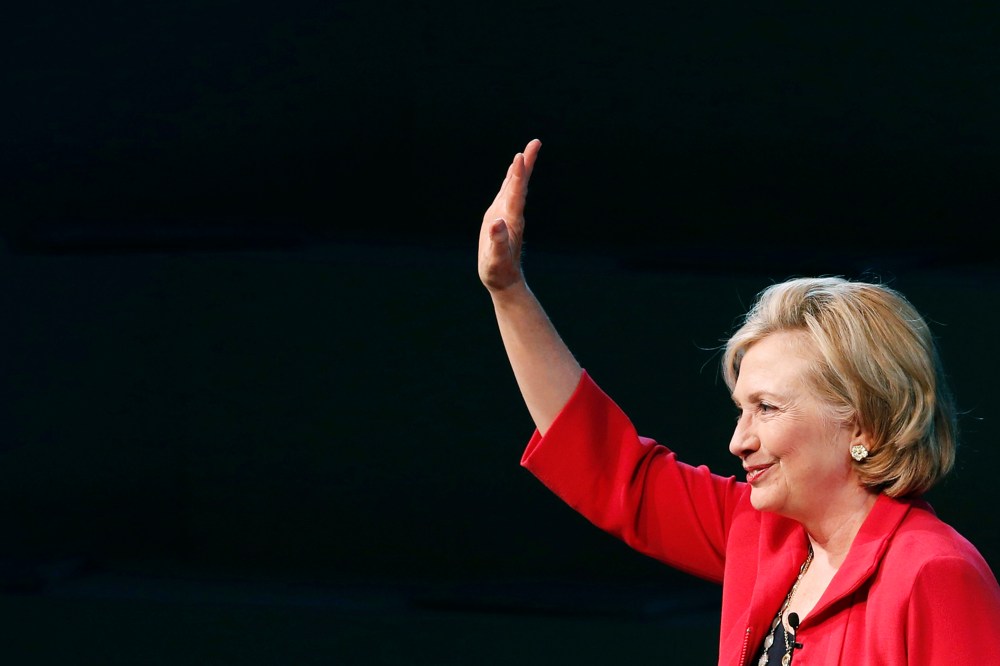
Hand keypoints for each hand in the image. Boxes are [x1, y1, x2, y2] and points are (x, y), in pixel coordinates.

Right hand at [478, 139, 541, 292]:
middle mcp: (513, 214)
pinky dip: (511, 180)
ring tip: (526, 151)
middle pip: (520, 184)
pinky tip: (513, 173)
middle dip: (526, 164)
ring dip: (521, 169)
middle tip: (535, 143)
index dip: (518, 175)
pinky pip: (508, 194)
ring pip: (515, 187)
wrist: (505, 280)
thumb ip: (497, 242)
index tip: (521, 156)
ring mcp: (509, 215)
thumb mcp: (495, 259)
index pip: (515, 193)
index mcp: (511, 220)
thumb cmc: (498, 271)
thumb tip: (496, 223)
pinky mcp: (503, 218)